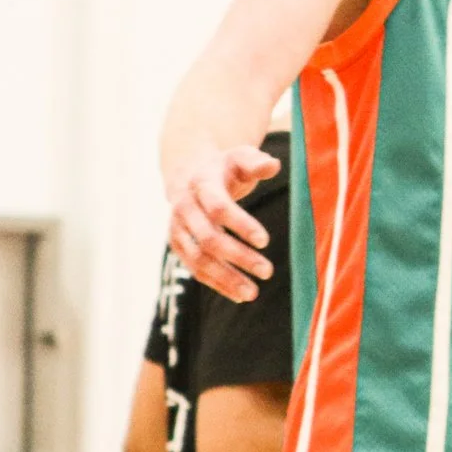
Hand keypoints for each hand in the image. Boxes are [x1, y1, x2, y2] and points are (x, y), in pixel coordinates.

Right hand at [166, 144, 283, 301]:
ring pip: (199, 259)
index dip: (240, 225)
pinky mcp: (179, 245)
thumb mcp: (240, 157)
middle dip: (238, 256)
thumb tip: (272, 165)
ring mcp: (178, 228)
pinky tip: (239, 295)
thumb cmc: (225, 167)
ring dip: (226, 278)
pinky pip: (195, 269)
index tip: (265, 241)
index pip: (219, 208)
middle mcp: (185, 207)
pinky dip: (216, 283)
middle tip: (268, 271)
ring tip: (253, 293)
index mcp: (202, 184)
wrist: (190, 173)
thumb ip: (257, 162)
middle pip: (209, 238)